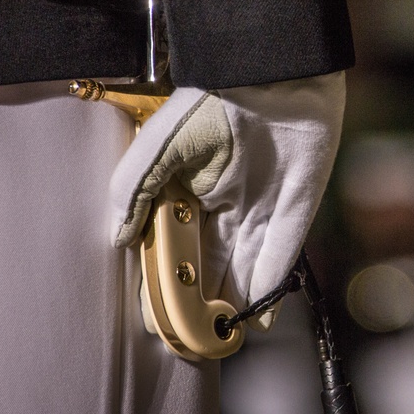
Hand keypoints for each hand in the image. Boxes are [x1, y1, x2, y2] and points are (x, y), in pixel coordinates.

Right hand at [108, 72, 344, 328]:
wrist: (273, 74)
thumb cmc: (213, 99)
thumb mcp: (161, 144)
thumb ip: (135, 188)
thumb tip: (117, 238)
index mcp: (188, 188)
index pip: (172, 243)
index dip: (164, 276)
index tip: (153, 311)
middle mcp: (224, 203)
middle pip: (208, 261)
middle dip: (197, 297)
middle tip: (185, 335)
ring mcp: (262, 209)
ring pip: (242, 266)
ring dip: (230, 302)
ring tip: (216, 338)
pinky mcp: (296, 210)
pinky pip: (281, 258)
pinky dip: (269, 289)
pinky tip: (256, 319)